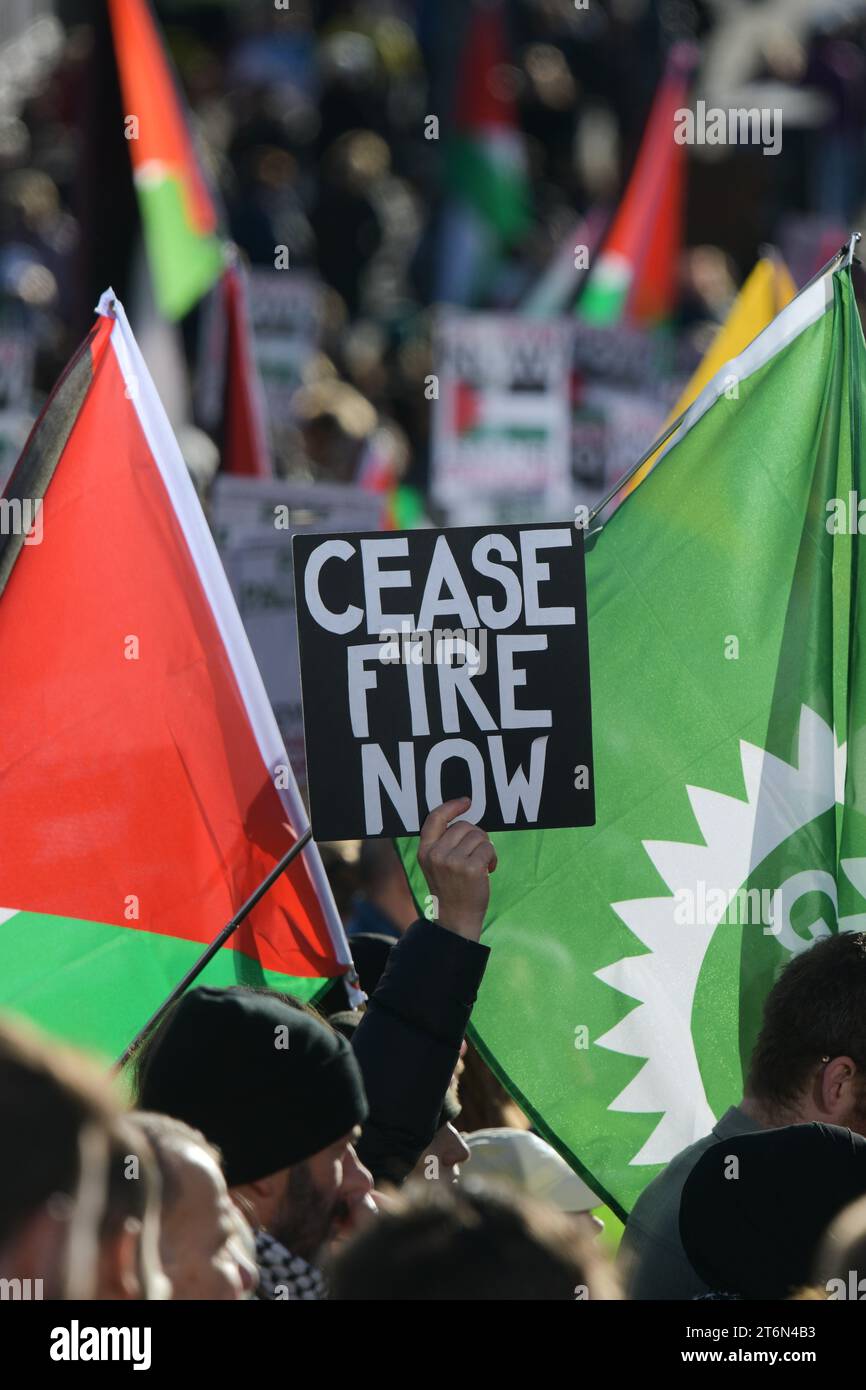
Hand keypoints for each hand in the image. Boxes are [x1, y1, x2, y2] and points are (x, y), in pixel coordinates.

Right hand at [417, 798, 496, 940]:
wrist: (456, 920)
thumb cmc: (451, 891)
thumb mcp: (436, 866)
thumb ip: (442, 844)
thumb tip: (463, 820)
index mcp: (425, 852)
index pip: (435, 818)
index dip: (451, 806)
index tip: (466, 802)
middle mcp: (436, 854)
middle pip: (464, 826)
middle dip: (476, 836)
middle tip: (477, 854)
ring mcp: (453, 862)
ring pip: (479, 836)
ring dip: (486, 848)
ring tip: (482, 865)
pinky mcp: (471, 868)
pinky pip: (488, 848)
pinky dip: (493, 858)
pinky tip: (488, 871)